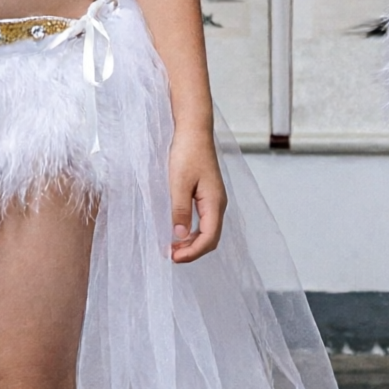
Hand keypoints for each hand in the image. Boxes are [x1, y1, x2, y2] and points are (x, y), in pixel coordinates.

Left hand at [169, 127, 226, 262]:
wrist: (194, 130)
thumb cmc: (187, 153)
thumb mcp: (178, 183)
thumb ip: (179, 210)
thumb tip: (179, 236)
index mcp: (214, 202)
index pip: (209, 238)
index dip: (192, 253)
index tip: (173, 258)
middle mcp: (218, 203)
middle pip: (211, 238)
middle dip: (192, 251)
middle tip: (170, 256)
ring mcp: (214, 199)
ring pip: (207, 230)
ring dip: (191, 242)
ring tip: (171, 246)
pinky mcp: (208, 195)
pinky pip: (203, 221)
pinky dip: (192, 231)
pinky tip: (177, 230)